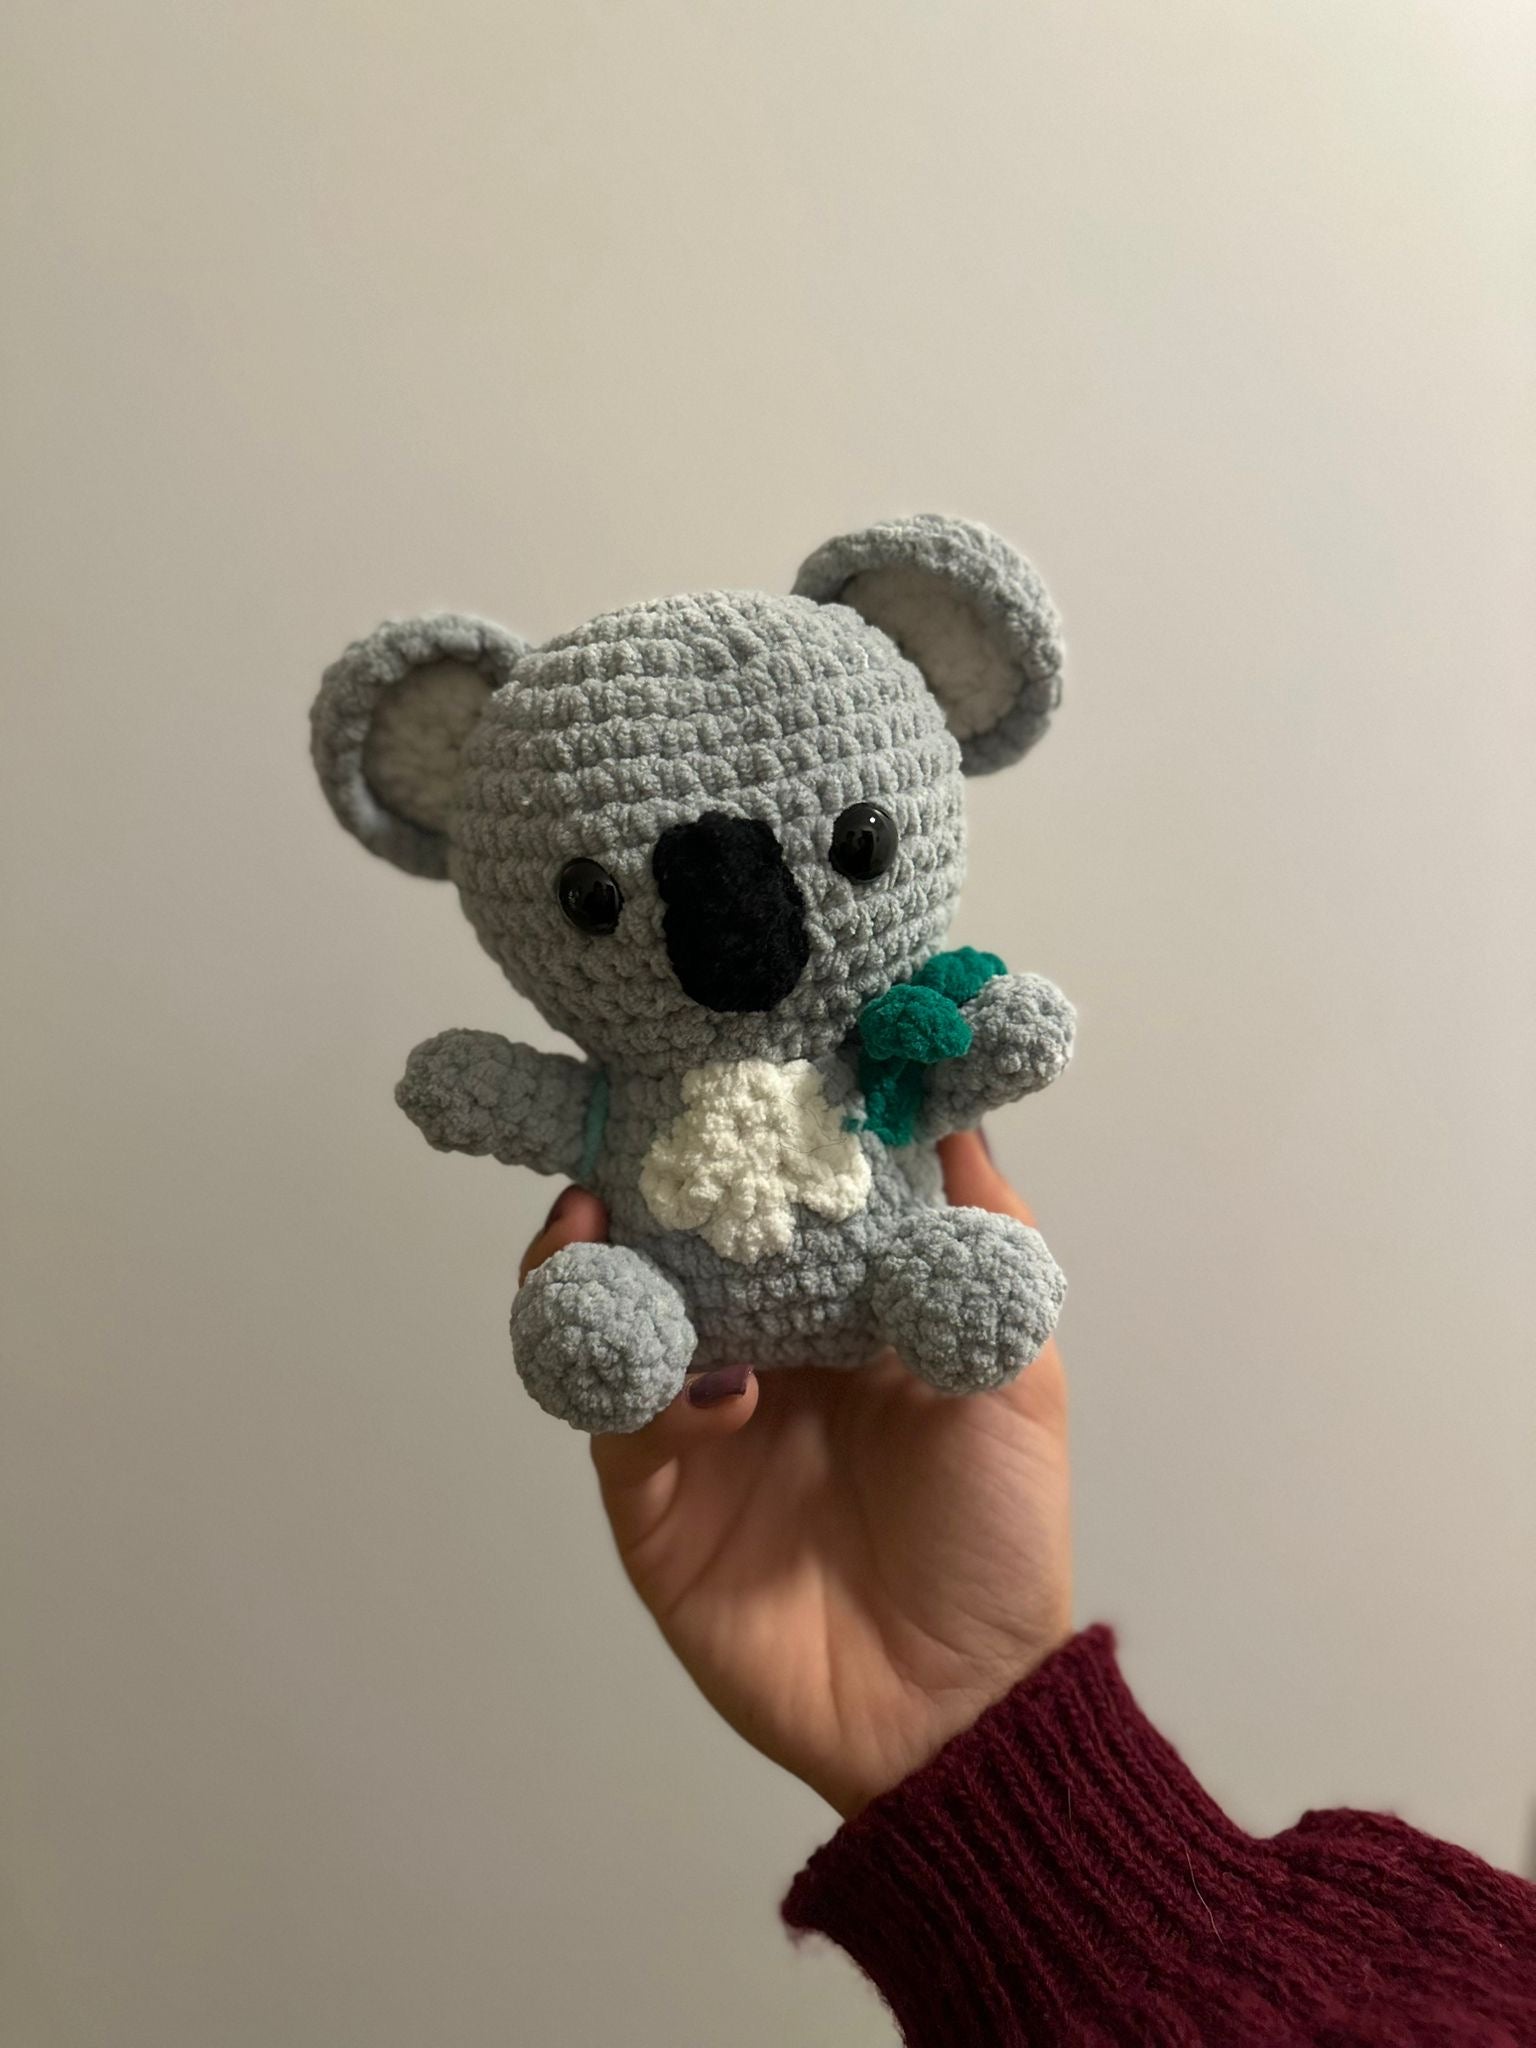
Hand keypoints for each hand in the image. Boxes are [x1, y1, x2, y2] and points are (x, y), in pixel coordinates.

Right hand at [519, 1132, 1071, 1817]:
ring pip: (613, 1316)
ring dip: (591, 1261)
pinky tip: (708, 1382)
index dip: (738, 1135)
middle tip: (616, 1125)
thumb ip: (985, 1243)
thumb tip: (957, 1107)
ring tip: (592, 1217)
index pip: (768, 1201)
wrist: (955, 1710)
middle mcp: (753, 1348)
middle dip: (631, 1178)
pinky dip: (637, 1383)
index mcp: (833, 1309)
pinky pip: (614, 1421)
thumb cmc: (999, 1534)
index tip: (718, 1060)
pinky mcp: (651, 1501)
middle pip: (668, 1242)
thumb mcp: (1017, 1373)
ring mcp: (693, 1423)